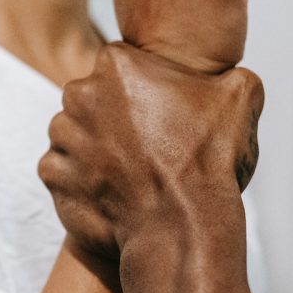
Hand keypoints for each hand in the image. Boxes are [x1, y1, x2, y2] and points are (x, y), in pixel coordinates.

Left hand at [38, 44, 263, 258]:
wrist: (182, 226)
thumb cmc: (210, 160)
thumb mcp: (240, 96)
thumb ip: (229, 73)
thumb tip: (230, 75)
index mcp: (117, 66)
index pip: (120, 66)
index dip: (142, 90)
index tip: (161, 114)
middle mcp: (80, 95)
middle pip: (91, 98)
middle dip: (112, 117)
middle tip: (145, 146)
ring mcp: (62, 136)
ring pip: (73, 134)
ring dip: (92, 149)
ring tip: (128, 172)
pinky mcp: (52, 175)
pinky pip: (61, 170)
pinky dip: (79, 181)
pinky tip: (110, 192)